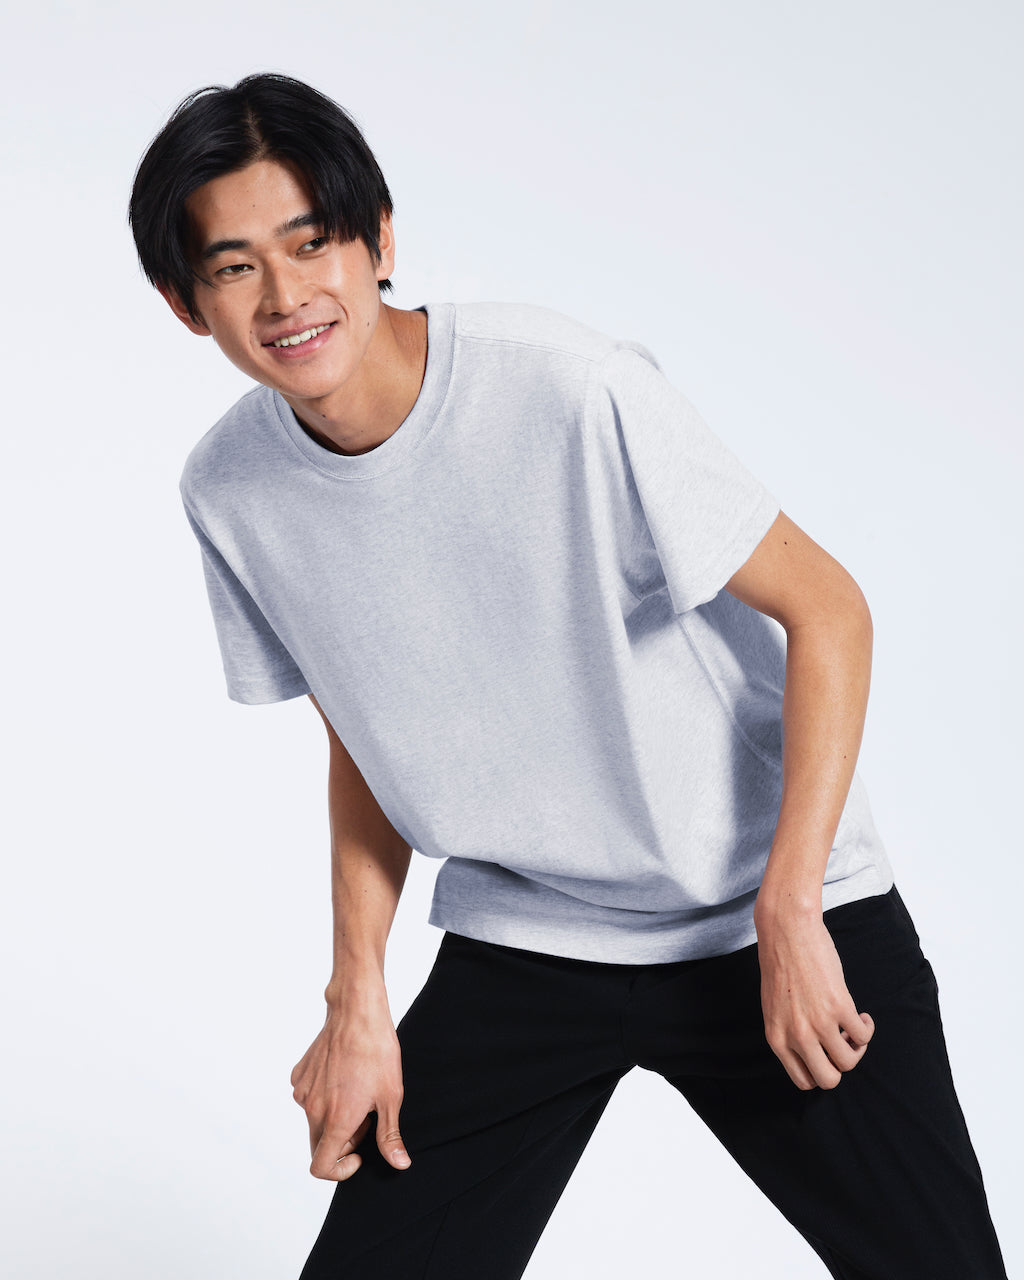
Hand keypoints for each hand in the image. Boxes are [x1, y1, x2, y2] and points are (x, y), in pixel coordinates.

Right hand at [290, 1007, 410, 1180]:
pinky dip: (323, 1097)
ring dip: (332, 1118)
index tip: (360, 1153)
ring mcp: (302, 1091)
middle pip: (319, 1146)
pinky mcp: (299, 1074)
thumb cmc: (377, 1052)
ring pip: (313, 1121)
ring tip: (357, 1091)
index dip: (340, 1171)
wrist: (357, 1012)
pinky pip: (308, 1098)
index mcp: (335, 1120)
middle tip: (365, 1117)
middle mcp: (312, 1109)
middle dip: (342, 1142)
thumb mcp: (391, 1097)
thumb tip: (399, 1164)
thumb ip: (389, 1136)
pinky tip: (343, 1076)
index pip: (321, 1168)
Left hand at [754, 906, 873, 1090]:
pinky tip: (861, 1014)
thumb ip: (788, 1032)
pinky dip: (867, 1028)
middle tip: (841, 1043)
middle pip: (828, 1080)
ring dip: (857, 1047)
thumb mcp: (774, 1007)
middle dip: (839, 1066)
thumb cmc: (780, 964)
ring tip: (852, 1026)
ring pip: (849, 1061)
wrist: (787, 930)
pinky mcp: (839, 1006)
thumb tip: (811, 1052)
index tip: (825, 1052)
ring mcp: (818, 1023)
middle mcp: (796, 1036)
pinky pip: (863, 1035)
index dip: (820, 1069)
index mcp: (776, 1038)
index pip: (802, 1080)